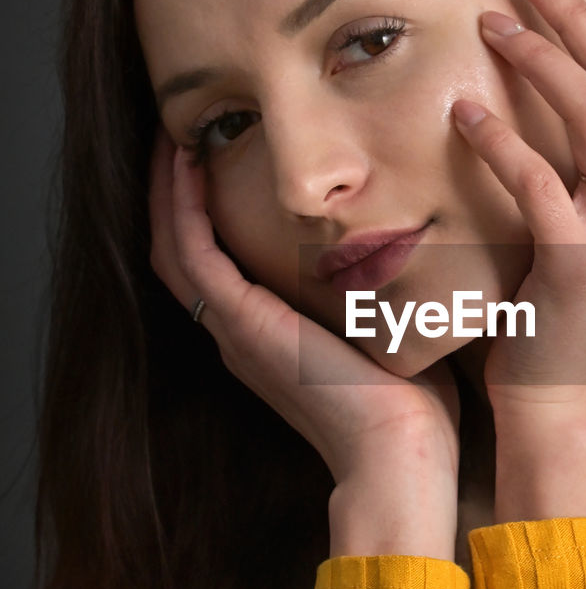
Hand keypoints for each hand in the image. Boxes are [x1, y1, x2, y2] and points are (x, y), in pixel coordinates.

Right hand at [148, 125, 460, 551]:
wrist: (400, 453)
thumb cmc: (412, 405)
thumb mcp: (392, 332)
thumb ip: (385, 293)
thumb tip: (417, 248)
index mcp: (270, 337)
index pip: (218, 263)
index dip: (204, 210)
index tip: (215, 157)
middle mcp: (240, 333)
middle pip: (182, 251)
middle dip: (174, 193)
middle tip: (178, 136)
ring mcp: (235, 330)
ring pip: (174, 246)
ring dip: (166, 190)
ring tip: (170, 137)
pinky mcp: (243, 324)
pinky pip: (192, 253)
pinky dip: (180, 206)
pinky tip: (184, 163)